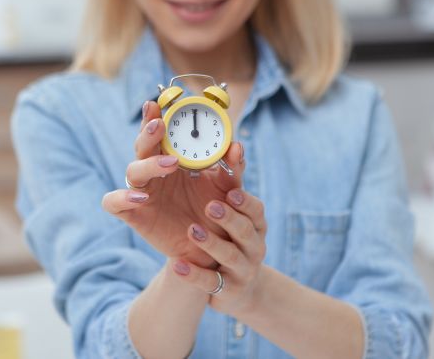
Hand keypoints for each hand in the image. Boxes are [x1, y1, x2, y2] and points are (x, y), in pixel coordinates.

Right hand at [101, 100, 245, 268]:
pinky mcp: (133, 214)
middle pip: (142, 145)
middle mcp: (154, 171)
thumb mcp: (228, 187)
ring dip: (149, 164)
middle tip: (160, 125)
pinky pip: (114, 202)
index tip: (158, 102)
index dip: (156, 116)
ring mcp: (142, 191)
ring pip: (132, 170)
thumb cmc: (217, 211)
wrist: (212, 247)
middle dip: (149, 132)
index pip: (160, 132)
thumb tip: (236, 146)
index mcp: (172, 158)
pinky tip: (141, 196)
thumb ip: (232, 166)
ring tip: (170, 165)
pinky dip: (122, 197)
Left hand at [169, 188, 267, 316]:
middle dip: (229, 219)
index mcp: (255, 223)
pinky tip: (177, 264)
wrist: (235, 285)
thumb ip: (231, 180)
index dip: (244, 201)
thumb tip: (233, 143)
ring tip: (191, 230)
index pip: (256, 209)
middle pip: (246, 231)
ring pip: (229, 256)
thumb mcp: (233, 209)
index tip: (230, 192)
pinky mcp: (226, 290)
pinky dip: (193, 274)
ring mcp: (242, 270)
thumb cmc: (230, 234)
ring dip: (211, 243)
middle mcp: (254, 246)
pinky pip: (210, 283)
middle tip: (210, 205)